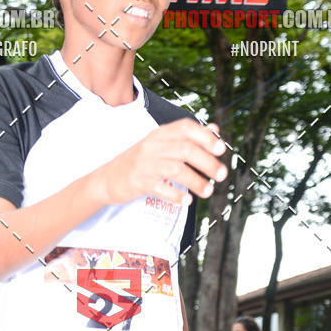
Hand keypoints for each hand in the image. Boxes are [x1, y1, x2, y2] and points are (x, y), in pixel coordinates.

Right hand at [94, 119, 227, 207]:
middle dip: (207, 162)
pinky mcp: (138, 182)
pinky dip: (175, 195)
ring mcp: (144, 164)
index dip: (205, 137)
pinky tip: (187, 201)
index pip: (186, 128)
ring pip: (176, 169)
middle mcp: (153, 146)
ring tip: (209, 191)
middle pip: (185, 149)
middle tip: (222, 175)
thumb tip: (215, 131)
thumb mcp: (161, 145)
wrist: (108, 178)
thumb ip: (188, 138)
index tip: (222, 149)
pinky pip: (160, 187)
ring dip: (196, 181)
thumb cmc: (141, 161)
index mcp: (160, 134)